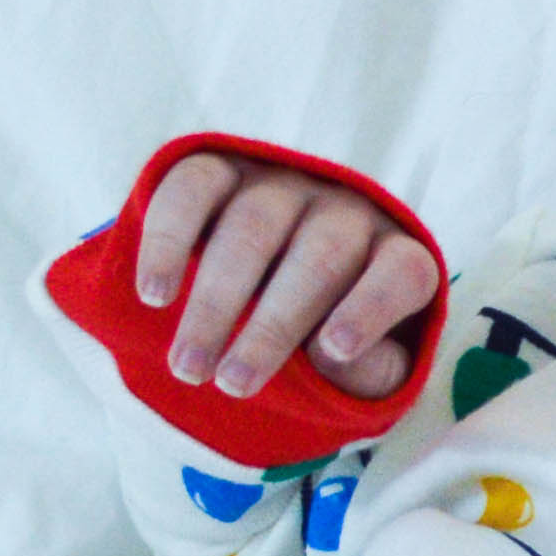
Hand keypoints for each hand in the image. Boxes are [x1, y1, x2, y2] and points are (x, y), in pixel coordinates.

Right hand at [132, 150, 438, 403]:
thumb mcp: (363, 370)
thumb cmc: (327, 340)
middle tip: (231, 385)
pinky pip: (194, 190)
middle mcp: (345, 212)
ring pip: (253, 228)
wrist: (270, 296)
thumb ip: (368, 373)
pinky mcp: (221, 170)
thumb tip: (337, 357)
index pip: (401, 272)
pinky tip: (155, 295)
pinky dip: (170, 241)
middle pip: (320, 258)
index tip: (333, 349)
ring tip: (188, 366)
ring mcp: (282, 184)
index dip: (371, 306)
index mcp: (395, 257)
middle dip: (272, 326)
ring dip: (215, 301)